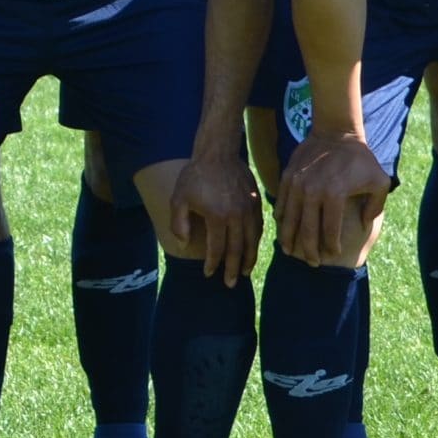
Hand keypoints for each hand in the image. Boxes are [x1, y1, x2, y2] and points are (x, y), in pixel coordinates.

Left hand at [170, 152, 263, 287]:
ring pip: (252, 241)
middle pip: (237, 250)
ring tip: (244, 272)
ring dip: (248, 259)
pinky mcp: (256, 203)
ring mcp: (249, 210)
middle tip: (230, 284)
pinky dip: (256, 242)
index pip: (217, 248)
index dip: (213, 264)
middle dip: (233, 269)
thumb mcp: (179, 199)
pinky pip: (259, 228)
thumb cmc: (195, 176)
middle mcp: (236, 217)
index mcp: (218, 217)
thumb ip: (180, 223)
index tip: (209, 275)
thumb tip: (185, 244)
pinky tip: (252, 250)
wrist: (218, 153)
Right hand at [275, 129, 391, 263]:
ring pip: (289, 219)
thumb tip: (362, 225)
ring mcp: (297, 184)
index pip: (329, 230)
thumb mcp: (379, 182)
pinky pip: (282, 203)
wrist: (336, 132)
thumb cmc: (361, 159)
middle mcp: (312, 191)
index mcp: (334, 195)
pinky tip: (284, 228)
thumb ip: (375, 207)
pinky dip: (282, 218)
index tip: (331, 256)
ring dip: (289, 238)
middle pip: (306, 230)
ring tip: (290, 251)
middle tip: (311, 263)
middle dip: (308, 250)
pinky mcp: (287, 177)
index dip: (330, 247)